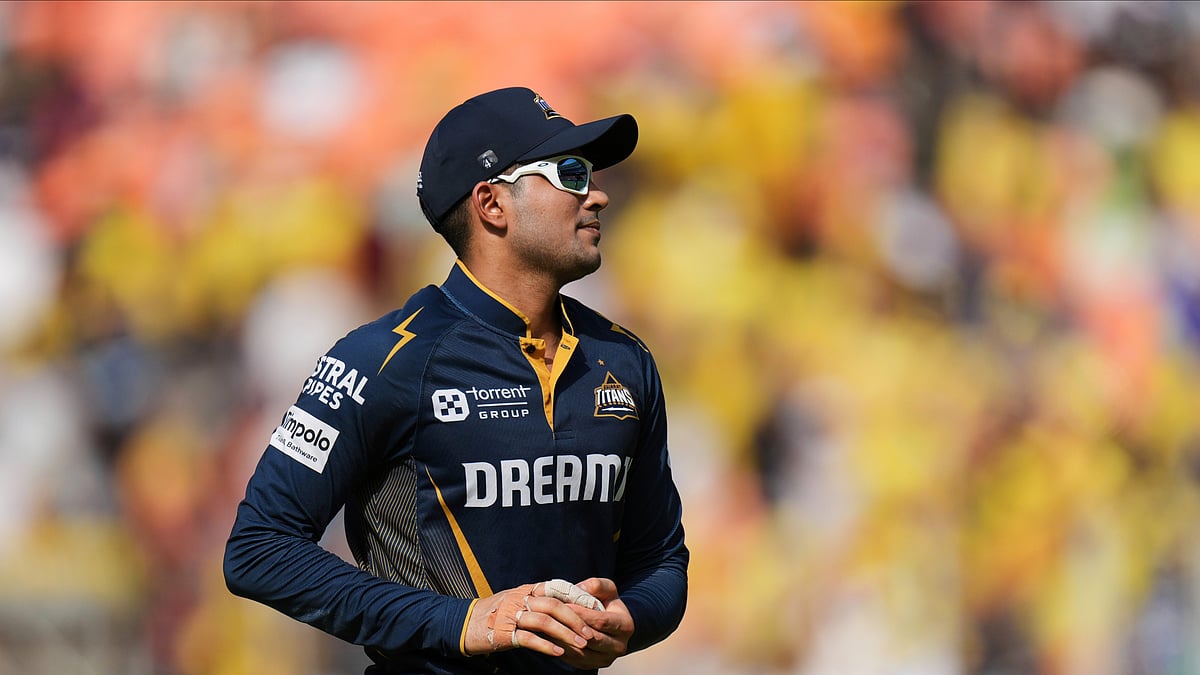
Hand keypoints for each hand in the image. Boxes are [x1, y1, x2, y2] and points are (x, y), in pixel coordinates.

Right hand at [462, 583, 594, 656]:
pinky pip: (528, 638)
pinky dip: (546, 645)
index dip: (576, 598)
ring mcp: (510, 615)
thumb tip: (561, 604)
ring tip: (580, 645)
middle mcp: (519, 599)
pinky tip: (559, 653)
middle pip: (554, 605)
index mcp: (525, 590)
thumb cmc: (492, 614)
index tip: (594, 609)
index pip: (556, 589)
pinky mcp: (502, 633)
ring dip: (565, 634)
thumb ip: (536, 601)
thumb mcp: (515, 601)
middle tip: (590, 633)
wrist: (461, 623)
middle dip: (575, 619)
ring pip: (544, 621)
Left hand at [558, 578, 633, 668]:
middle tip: (551, 617)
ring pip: (582, 652)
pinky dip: (563, 649)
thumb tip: (581, 588)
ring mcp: (606, 658)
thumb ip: (596, 585)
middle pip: (591, 639)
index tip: (563, 605)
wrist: (613, 624)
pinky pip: (575, 660)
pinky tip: (551, 638)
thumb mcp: (607, 589)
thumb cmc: (608, 603)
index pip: (601, 621)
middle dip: (571, 627)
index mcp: (625, 625)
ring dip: (564, 640)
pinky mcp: (594, 665)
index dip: (581, 614)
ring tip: (549, 628)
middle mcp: (619, 646)